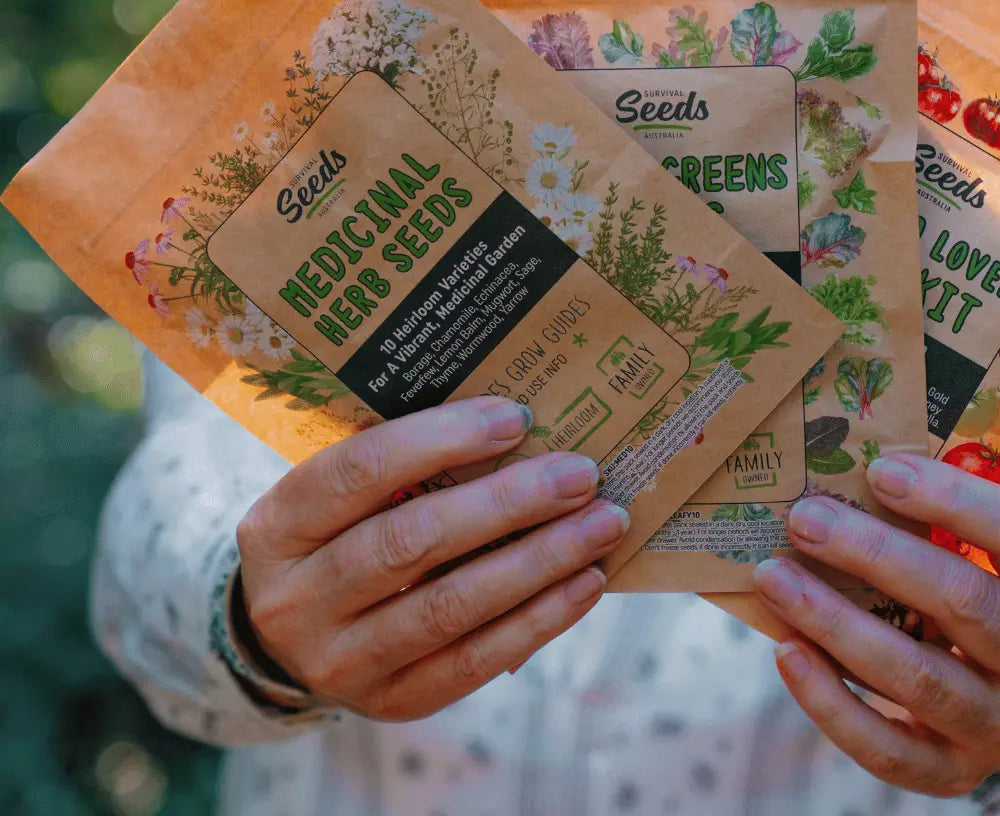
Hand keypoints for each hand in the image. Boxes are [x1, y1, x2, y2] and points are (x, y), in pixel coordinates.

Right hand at [236, 395, 627, 720]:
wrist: (290, 638)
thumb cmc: (336, 536)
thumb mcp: (338, 495)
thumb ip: (401, 462)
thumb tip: (513, 424)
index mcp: (278, 524)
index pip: (360, 470)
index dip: (441, 439)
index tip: (516, 417)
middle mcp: (296, 599)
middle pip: (412, 542)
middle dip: (507, 502)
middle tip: (579, 473)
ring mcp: (339, 661)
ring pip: (450, 607)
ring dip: (538, 561)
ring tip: (602, 523)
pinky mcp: (389, 703)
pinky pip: (473, 662)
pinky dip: (538, 620)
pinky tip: (586, 582)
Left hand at [752, 453, 999, 797]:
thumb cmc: (978, 583)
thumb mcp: (984, 547)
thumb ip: (941, 512)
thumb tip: (845, 461)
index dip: (952, 500)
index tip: (880, 471)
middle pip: (964, 601)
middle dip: (874, 554)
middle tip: (805, 518)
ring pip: (920, 675)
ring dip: (837, 623)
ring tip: (774, 577)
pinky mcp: (954, 773)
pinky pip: (889, 749)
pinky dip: (830, 702)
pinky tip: (786, 651)